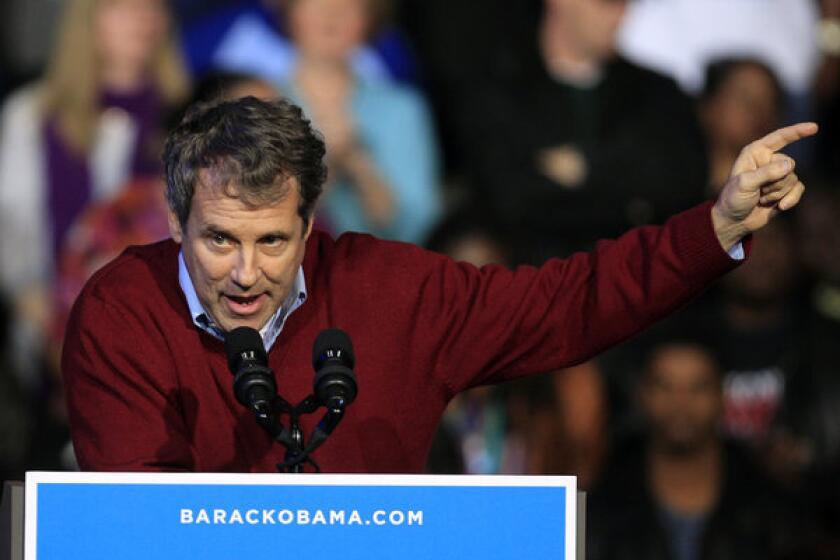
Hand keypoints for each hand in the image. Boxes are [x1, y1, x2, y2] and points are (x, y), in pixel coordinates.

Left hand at [711, 122, 817, 250]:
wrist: (734, 221)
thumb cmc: (733, 199)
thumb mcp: (745, 184)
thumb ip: (766, 173)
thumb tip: (790, 165)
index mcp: (755, 153)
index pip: (780, 138)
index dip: (797, 132)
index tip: (814, 127)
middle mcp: (768, 161)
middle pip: (789, 164)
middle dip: (775, 181)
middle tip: (758, 191)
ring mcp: (778, 175)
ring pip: (793, 179)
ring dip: (777, 193)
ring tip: (761, 198)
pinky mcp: (785, 189)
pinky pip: (799, 189)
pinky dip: (790, 199)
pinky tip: (779, 207)